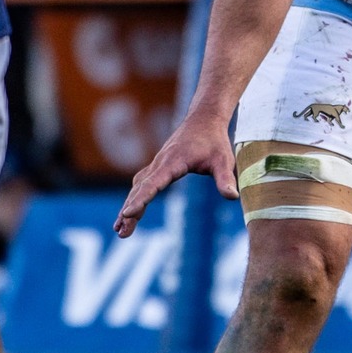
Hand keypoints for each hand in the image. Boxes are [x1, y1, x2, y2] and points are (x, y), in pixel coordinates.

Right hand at [114, 107, 237, 237]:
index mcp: (173, 162)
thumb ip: (225, 178)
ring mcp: (157, 164)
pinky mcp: (158, 166)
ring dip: (128, 206)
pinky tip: (129, 210)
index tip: (128, 213)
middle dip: (129, 211)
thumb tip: (232, 197)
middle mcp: (160, 163)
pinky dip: (133, 197)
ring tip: (119, 228)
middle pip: (140, 189)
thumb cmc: (214, 141)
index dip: (141, 199)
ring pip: (137, 187)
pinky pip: (141, 184)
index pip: (153, 183)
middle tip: (121, 232)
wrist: (203, 120)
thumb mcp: (223, 160)